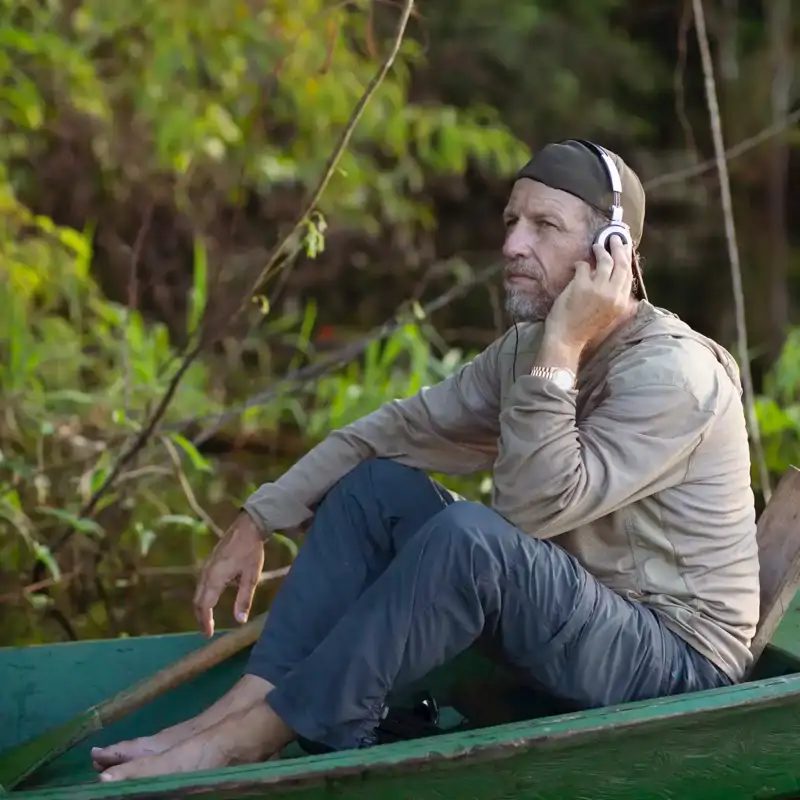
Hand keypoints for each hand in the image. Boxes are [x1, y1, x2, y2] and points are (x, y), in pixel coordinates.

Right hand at [193, 511, 264, 636]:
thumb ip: (244, 599)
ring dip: (201, 608)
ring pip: (198, 593)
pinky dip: (202, 597)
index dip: (205, 622)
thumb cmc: (251, 551)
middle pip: (197, 601)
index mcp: (215, 578)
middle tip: (207, 632)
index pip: (205, 606)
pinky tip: (210, 601)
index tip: (208, 635)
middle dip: (201, 618)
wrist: (247, 526)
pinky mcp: (208, 563)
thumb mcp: (252, 576)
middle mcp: (206, 574)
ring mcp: (206, 567)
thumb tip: (239, 621)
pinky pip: (201, 585)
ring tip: (207, 621)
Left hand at [545, 237, 633, 350]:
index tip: (624, 248)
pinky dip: (580, 263)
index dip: (626, 259)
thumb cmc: (583, 327)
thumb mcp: (607, 313)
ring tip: (597, 245)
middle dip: (619, 248)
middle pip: (621, 264)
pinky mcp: (581, 285)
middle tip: (614, 238)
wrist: (566, 339)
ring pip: (605, 261)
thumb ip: (612, 295)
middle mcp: (613, 294)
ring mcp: (598, 289)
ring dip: (601, 250)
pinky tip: (577, 264)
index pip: (628, 275)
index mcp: (621, 303)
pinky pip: (583, 266)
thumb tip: (611, 273)